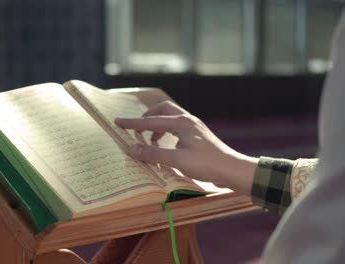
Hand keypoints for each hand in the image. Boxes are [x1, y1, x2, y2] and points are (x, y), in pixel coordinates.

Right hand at [115, 100, 258, 194]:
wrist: (232, 169)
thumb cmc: (206, 164)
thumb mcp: (177, 159)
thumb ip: (153, 154)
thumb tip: (132, 148)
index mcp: (181, 123)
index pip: (151, 121)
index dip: (133, 123)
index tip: (118, 122)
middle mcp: (187, 120)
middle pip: (163, 110)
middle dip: (148, 117)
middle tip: (138, 128)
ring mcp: (194, 127)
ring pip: (171, 118)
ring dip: (158, 126)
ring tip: (151, 141)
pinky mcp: (198, 135)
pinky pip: (177, 127)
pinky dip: (167, 132)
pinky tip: (167, 146)